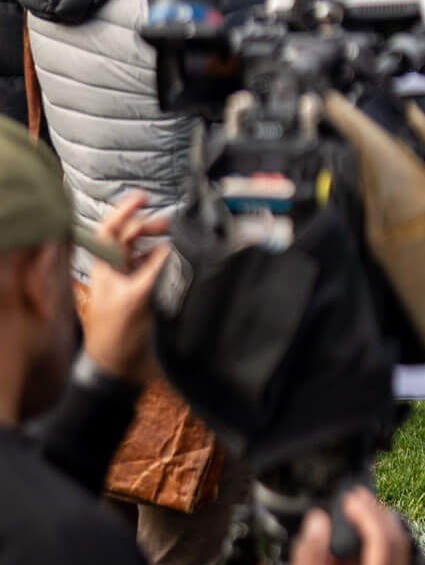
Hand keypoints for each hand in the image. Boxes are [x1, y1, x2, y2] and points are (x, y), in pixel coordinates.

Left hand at [83, 192, 170, 382]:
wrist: (118, 367)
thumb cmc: (117, 333)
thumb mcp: (136, 297)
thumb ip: (155, 269)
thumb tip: (174, 246)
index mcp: (104, 267)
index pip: (109, 229)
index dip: (124, 211)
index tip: (144, 197)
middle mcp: (115, 270)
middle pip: (130, 238)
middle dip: (149, 227)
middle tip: (171, 225)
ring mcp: (129, 281)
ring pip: (145, 252)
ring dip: (160, 244)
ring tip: (178, 241)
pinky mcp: (144, 294)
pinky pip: (155, 269)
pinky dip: (167, 261)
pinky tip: (179, 260)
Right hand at [279, 490, 410, 564]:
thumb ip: (311, 551)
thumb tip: (320, 520)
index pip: (384, 538)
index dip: (368, 512)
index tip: (352, 497)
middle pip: (398, 544)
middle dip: (378, 517)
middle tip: (358, 501)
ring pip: (397, 558)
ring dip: (379, 535)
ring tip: (355, 518)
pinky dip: (376, 555)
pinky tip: (352, 549)